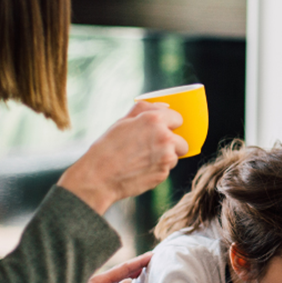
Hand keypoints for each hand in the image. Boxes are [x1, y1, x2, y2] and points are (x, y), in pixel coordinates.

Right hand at [58, 101, 187, 213]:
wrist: (99, 177)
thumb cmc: (108, 147)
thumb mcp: (123, 121)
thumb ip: (145, 109)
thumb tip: (165, 105)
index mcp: (154, 120)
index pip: (178, 118)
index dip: (170, 124)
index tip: (164, 129)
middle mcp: (164, 137)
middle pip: (182, 141)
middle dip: (172, 144)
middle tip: (153, 147)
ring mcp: (166, 157)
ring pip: (175, 156)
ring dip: (165, 158)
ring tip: (143, 159)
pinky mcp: (163, 174)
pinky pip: (166, 169)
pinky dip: (157, 169)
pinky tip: (141, 169)